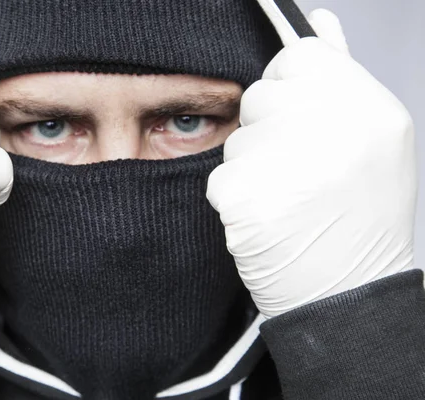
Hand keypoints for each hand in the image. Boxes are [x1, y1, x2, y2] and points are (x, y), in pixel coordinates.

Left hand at [206, 9, 415, 317]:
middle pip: (259, 96)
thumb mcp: (370, 141)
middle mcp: (332, 128)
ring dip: (252, 168)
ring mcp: (287, 162)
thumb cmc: (359, 220)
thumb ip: (339, 76)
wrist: (348, 296)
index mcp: (369, 109)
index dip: (288, 88)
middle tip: (297, 172)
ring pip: (237, 140)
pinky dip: (236, 199)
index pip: (298, 58)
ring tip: (288, 200)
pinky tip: (268, 221)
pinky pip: (221, 177)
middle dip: (268, 130)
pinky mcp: (245, 197)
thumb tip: (318, 18)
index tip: (296, 119)